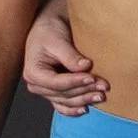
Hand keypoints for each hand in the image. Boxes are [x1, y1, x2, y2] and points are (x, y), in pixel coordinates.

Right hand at [23, 0, 106, 114]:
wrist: (48, 28)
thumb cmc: (49, 31)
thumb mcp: (57, 40)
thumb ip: (70, 56)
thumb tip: (85, 66)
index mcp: (33, 72)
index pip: (57, 83)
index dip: (75, 82)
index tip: (92, 78)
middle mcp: (36, 85)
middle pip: (64, 94)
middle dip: (85, 91)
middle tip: (104, 86)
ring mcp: (45, 91)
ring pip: (66, 101)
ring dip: (84, 99)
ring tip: (102, 95)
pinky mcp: (54, 92)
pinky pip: (63, 106)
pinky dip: (74, 109)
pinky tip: (86, 108)